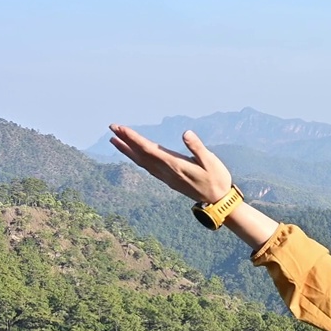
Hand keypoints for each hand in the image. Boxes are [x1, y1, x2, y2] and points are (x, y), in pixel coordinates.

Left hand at [108, 125, 233, 203]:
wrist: (218, 201)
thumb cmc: (217, 179)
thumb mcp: (211, 161)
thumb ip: (197, 147)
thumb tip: (186, 133)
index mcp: (175, 165)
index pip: (149, 149)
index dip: (133, 139)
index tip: (121, 128)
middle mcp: (167, 172)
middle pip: (141, 155)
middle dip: (126, 141)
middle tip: (112, 128)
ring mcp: (166, 177)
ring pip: (142, 162)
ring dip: (128, 151)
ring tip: (115, 141)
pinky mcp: (169, 180)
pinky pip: (148, 168)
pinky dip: (138, 160)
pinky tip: (134, 156)